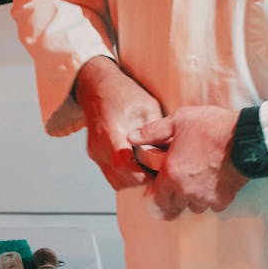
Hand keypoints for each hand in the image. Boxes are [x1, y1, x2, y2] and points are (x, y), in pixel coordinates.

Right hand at [74, 57, 163, 189]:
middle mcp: (99, 147)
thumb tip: (173, 153)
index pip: (125, 166)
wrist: (97, 86)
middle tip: (159, 169)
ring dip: (134, 179)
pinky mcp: (95, 155)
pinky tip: (138, 162)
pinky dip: (126, 174)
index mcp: (112, 133)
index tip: (160, 168)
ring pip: (117, 181)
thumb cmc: (123, 94)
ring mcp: (95, 153)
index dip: (145, 173)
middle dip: (143, 179)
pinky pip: (112, 174)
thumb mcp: (147, 107)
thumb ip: (157, 134)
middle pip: (122, 180)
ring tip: (149, 164)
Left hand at [128, 106, 247, 219]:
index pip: (155, 202)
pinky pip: (212, 205)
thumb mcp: (179, 121)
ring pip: (193, 207)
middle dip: (173, 198)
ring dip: (192, 198)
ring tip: (196, 179)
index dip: (155, 198)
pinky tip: (213, 181)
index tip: (159, 190)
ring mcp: (206, 197)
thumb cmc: (212, 127)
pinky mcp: (224, 199)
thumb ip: (152, 131)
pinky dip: (211, 198)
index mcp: (171, 174)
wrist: (247, 138)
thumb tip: (132, 137)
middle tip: (178, 184)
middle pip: (174, 207)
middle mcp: (186, 191)